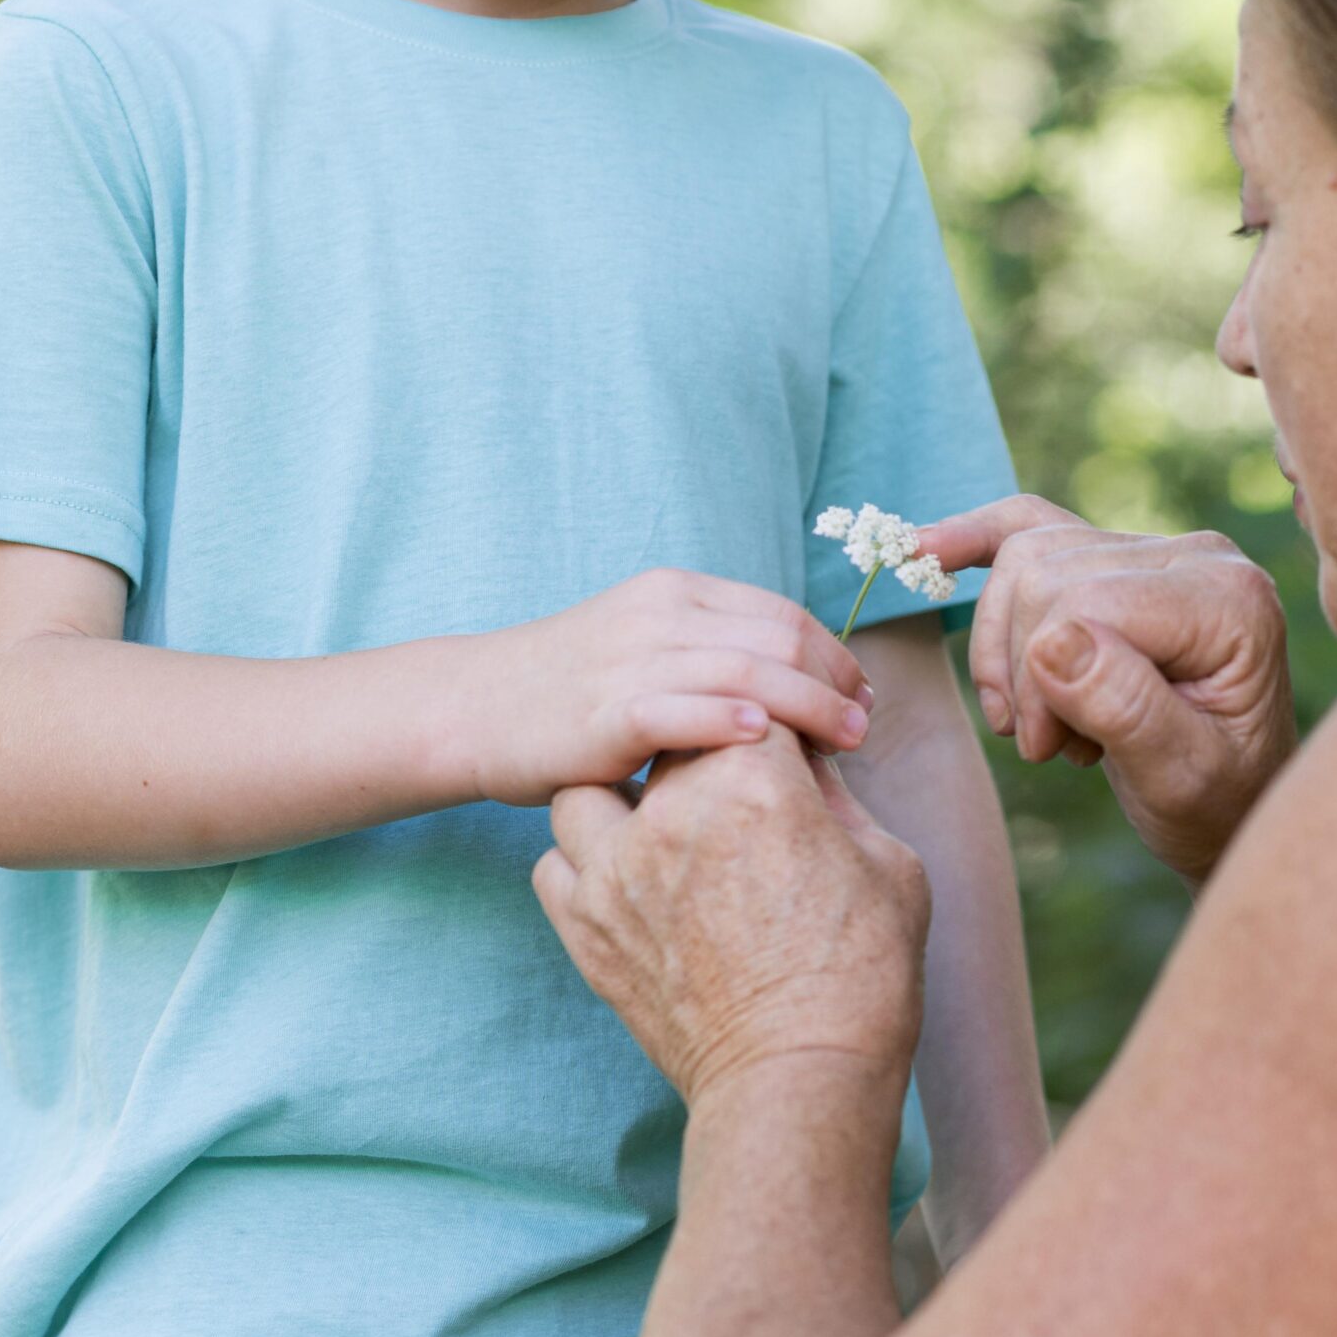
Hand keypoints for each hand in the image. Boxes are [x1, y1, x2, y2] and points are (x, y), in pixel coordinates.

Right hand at [472, 570, 871, 807]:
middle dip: (833, 682)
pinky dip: (733, 722)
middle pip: (778, 639)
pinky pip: (683, 710)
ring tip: (845, 741)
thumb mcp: (642, 645)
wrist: (473, 707)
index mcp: (675, 593)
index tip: (861, 694)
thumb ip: (708, 651)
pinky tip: (769, 743)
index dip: (834, 654)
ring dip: (809, 708)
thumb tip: (791, 685)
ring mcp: (631, 661)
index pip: (781, 614)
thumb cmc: (567, 690)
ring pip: (747, 673)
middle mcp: (659, 616)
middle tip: (863, 725)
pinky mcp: (604, 712)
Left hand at [532, 727, 929, 1105]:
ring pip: (591, 787)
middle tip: (742, 795)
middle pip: (671, 736)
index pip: (753, 702)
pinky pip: (556, 863)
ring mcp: (616, 871)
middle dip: (708, 751)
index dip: (783, 725)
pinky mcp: (586, 928)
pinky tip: (626, 878)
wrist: (798, 1082)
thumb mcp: (887, 862)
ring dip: (624, 795)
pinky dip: (585, 861)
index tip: (799, 754)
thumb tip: (805, 762)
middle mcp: (671, 812)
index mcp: (753, 780)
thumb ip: (835, 795)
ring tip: (663, 825)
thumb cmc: (861, 976)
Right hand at [921, 496, 1297, 885]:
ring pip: (1025, 556)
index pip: (1087, 599)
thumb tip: (1052, 642)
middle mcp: (1198, 554)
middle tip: (1042, 744)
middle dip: (1022, 665)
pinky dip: (976, 538)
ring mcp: (1157, 549)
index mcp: (1228, 598)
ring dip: (1006, 646)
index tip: (1046, 751)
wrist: (1233, 805)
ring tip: (1041, 720)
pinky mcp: (1117, 559)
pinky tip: (923, 549)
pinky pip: (1033, 526)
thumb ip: (1126, 707)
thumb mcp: (1182, 778)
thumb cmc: (1217, 801)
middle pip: (1047, 571)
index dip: (1042, 676)